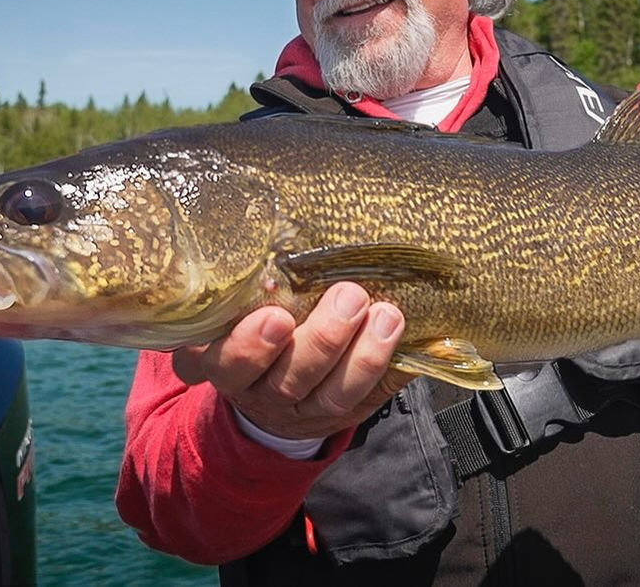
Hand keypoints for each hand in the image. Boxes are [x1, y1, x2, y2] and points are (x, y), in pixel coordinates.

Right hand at [171, 282, 412, 439]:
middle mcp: (260, 391)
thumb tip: (283, 225)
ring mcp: (303, 409)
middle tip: (350, 297)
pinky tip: (415, 343)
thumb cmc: (253, 326)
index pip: (225, 362)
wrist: (267, 393)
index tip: (277, 316)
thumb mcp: (235, 307)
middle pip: (287, 378)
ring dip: (364, 356)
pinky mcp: (341, 415)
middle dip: (323, 339)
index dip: (250, 345)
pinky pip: (370, 400)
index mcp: (224, 361)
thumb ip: (249, 281)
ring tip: (387, 315)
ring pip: (332, 394)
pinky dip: (393, 371)